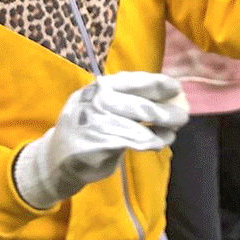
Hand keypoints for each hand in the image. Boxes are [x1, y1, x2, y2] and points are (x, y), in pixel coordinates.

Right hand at [14, 73, 188, 209]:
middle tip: (184, 115)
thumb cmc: (87, 128)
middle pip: (143, 105)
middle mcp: (98, 100)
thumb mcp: (102, 105)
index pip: (135, 81)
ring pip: (142, 126)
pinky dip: (152, 142)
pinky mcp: (99, 144)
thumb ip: (128, 98)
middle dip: (168, 111)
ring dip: (163, 129)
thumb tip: (167, 96)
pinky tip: (159, 143)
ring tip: (172, 131)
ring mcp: (97, 122)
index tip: (176, 88)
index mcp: (101, 87)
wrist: (56, 159)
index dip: (160, 84)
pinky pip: (135, 142)